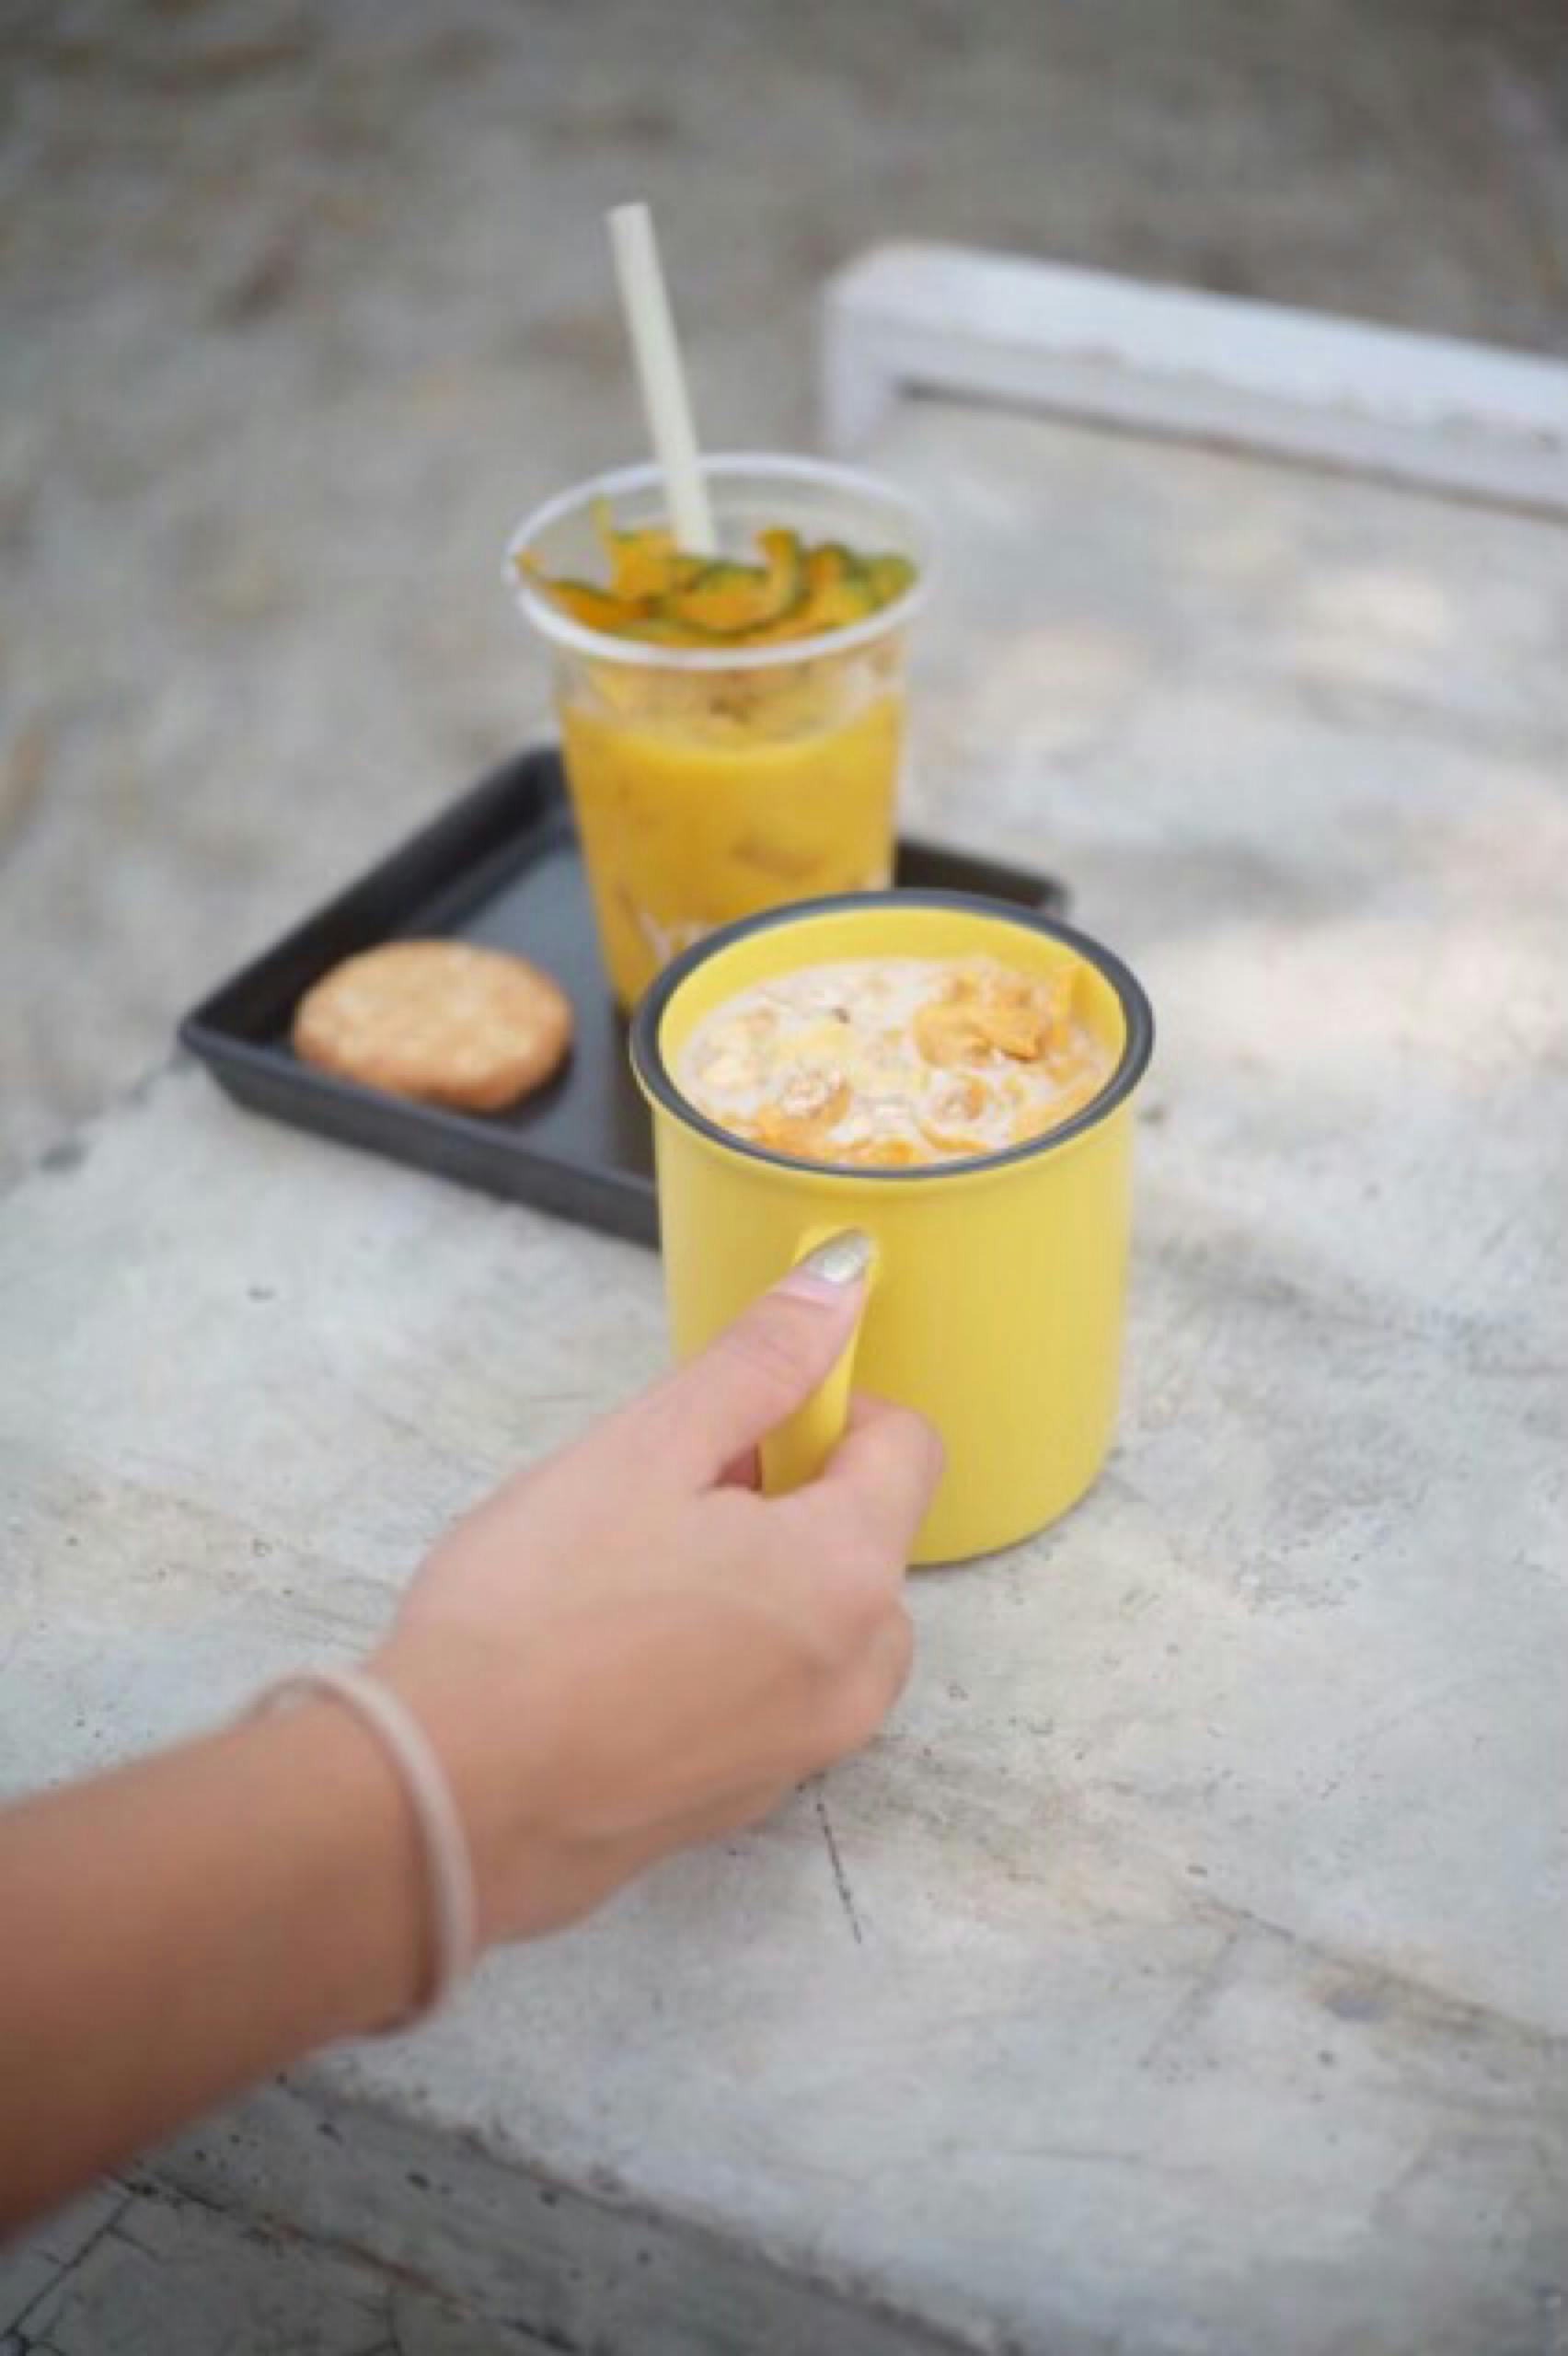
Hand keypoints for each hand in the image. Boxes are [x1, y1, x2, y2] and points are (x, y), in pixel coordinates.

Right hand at [372, 1235, 941, 1947]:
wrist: (444, 1798)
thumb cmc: (532, 1616)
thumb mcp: (645, 1449)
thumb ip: (758, 1363)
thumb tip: (840, 1281)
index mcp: (848, 1576)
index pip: (905, 1448)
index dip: (824, 1409)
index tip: (738, 1418)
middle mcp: (855, 1677)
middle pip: (863, 1540)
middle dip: (785, 1500)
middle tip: (664, 1500)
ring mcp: (802, 1752)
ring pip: (817, 1622)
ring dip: (755, 1581)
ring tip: (630, 1580)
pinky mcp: (741, 1801)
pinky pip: (768, 1695)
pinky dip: (722, 1659)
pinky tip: (615, 1656)